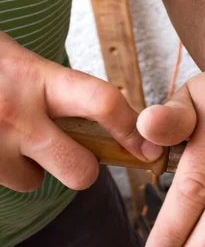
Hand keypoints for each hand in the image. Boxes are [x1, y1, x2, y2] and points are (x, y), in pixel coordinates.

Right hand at [0, 33, 162, 191]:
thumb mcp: (24, 63)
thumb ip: (62, 91)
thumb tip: (114, 120)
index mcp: (36, 77)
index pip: (103, 102)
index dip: (131, 130)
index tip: (148, 149)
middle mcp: (14, 112)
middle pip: (80, 171)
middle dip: (83, 168)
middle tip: (70, 152)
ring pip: (35, 182)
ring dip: (32, 168)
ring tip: (12, 139)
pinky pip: (6, 183)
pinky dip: (5, 169)